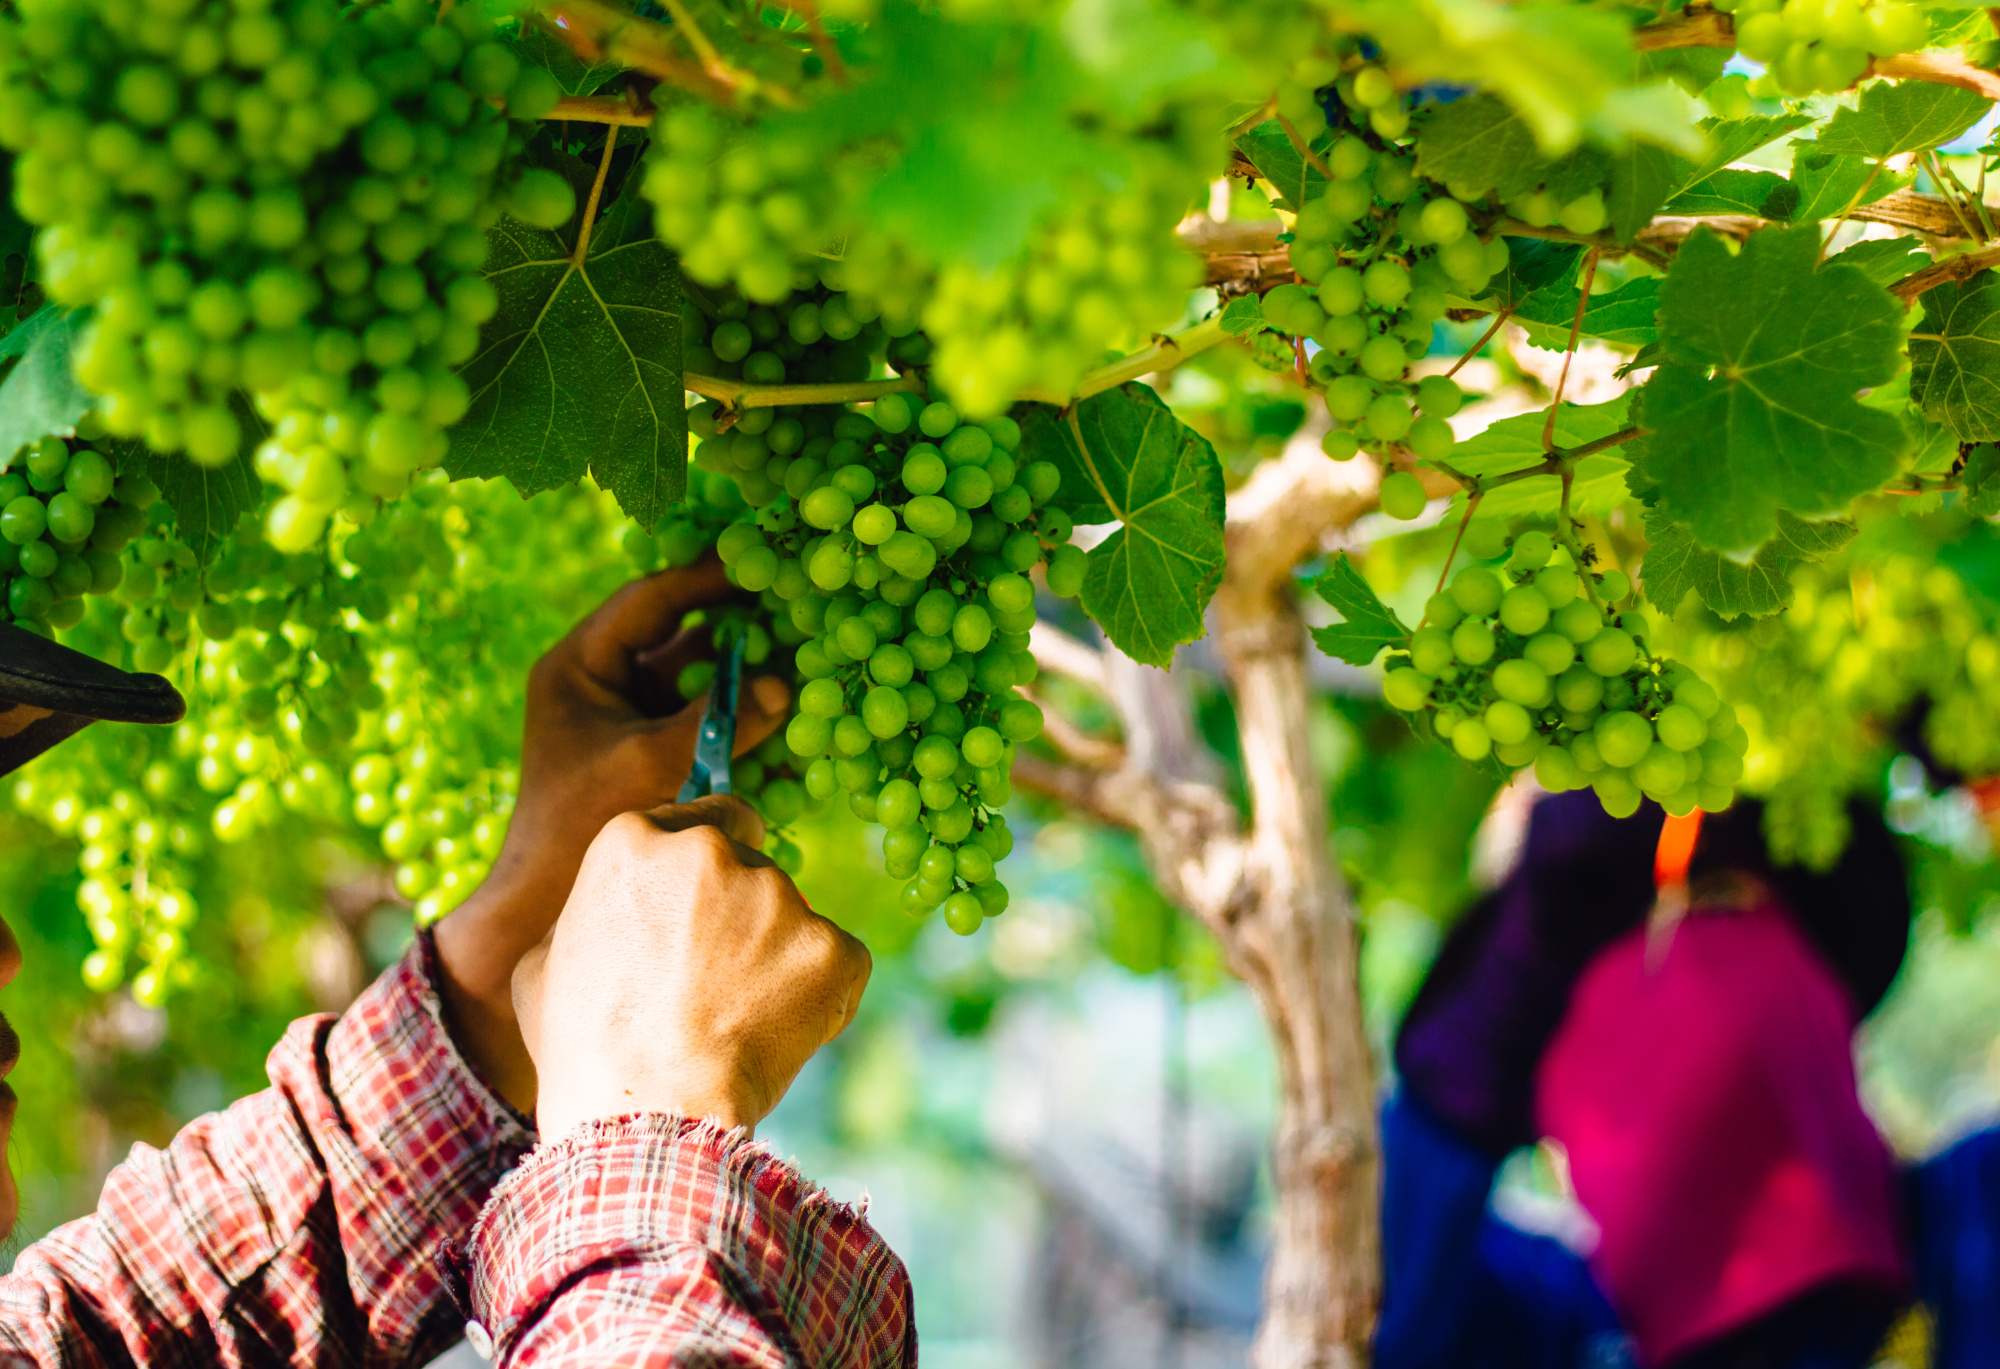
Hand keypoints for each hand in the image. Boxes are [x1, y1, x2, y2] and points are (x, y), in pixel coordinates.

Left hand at [433, 564, 790, 1111]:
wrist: (540, 909)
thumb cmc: (582, 829)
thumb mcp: (655, 764)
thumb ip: (721, 718)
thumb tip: (785, 685)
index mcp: (578, 666)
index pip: (650, 600)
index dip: (708, 579)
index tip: (764, 565)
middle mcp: (598, 682)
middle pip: (677, 634)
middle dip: (735, 625)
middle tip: (793, 608)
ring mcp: (623, 719)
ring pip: (693, 677)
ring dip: (741, 673)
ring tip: (798, 658)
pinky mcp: (646, 755)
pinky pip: (698, 719)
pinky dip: (735, 717)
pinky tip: (781, 715)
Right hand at [513, 796, 871, 1140]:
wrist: (647, 1116)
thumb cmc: (584, 1051)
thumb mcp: (542, 967)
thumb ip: (588, 914)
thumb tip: (614, 907)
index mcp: (636, 841)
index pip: (707, 818)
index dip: (710, 865)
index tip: (706, 905)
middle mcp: (711, 851)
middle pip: (750, 863)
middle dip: (740, 912)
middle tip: (713, 981)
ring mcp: (777, 897)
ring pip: (790, 917)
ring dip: (776, 956)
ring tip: (734, 1022)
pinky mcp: (830, 947)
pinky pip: (836, 963)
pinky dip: (819, 995)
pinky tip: (775, 1038)